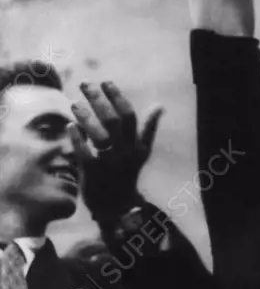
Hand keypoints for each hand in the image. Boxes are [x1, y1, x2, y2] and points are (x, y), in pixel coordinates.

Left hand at [70, 82, 162, 223]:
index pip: (129, 116)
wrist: (117, 207)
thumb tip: (160, 106)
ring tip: (75, 104)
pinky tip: (70, 125)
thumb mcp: (141, 152)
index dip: (117, 97)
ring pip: (100, 136)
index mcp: (136, 145)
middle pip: (113, 121)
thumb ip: (148, 129)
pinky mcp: (94, 173)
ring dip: (86, 117)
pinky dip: (77, 137)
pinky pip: (85, 152)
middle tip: (85, 84)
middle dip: (98, 100)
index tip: (106, 82)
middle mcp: (125, 153)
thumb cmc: (126, 173)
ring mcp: (110, 163)